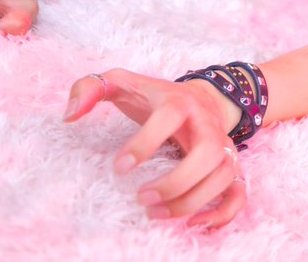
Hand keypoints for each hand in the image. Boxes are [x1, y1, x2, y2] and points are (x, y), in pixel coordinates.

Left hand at [64, 69, 246, 228]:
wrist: (205, 97)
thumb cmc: (155, 96)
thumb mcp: (123, 83)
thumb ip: (90, 88)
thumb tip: (69, 116)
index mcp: (179, 101)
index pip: (170, 117)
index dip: (145, 142)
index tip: (120, 168)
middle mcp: (207, 124)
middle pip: (208, 153)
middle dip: (176, 181)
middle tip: (141, 197)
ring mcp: (223, 146)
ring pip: (224, 175)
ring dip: (193, 200)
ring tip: (155, 213)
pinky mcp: (230, 165)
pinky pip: (238, 192)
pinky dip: (223, 212)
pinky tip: (195, 224)